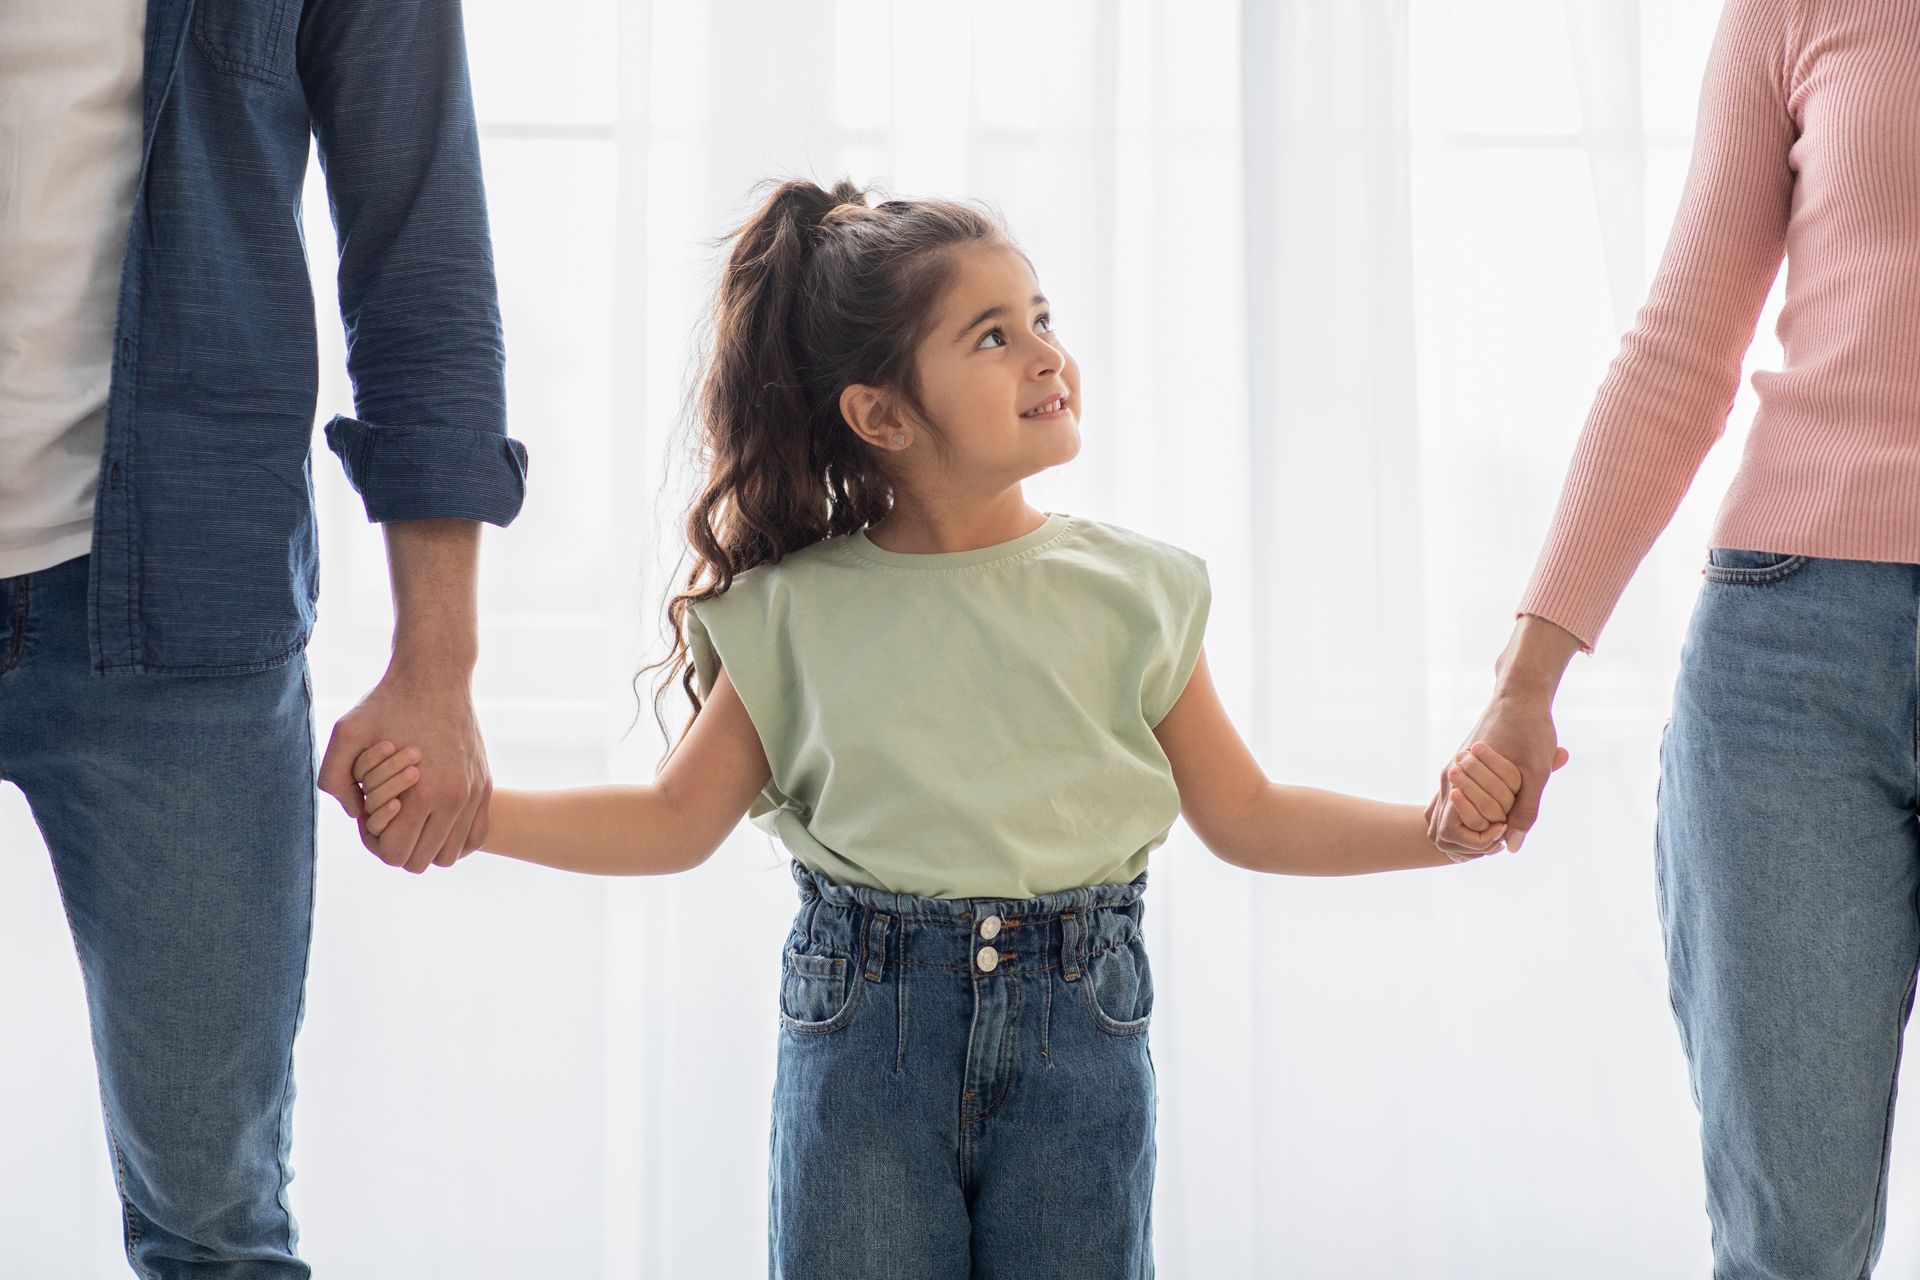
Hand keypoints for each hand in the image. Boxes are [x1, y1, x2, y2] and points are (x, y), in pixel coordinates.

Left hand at [316, 666, 491, 872]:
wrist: (437, 675)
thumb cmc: (388, 703)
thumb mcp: (345, 733)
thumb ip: (333, 779)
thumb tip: (355, 812)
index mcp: (424, 793)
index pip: (396, 855)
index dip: (373, 843)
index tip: (366, 815)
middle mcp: (455, 799)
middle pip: (421, 861)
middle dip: (397, 846)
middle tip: (385, 816)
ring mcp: (474, 794)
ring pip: (450, 855)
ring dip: (425, 846)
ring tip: (408, 817)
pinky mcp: (484, 786)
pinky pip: (475, 838)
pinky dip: (453, 839)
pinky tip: (433, 820)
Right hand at [1426, 695, 1569, 860]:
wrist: (1520, 694)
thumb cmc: (1530, 729)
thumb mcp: (1536, 773)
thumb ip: (1525, 810)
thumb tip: (1511, 847)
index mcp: (1459, 774)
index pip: (1452, 829)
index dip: (1481, 838)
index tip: (1507, 827)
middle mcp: (1448, 773)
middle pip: (1444, 826)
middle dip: (1474, 836)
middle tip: (1503, 829)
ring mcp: (1450, 769)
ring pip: (1445, 815)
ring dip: (1470, 826)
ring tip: (1498, 825)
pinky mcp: (1457, 767)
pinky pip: (1452, 802)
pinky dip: (1467, 814)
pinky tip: (1490, 815)